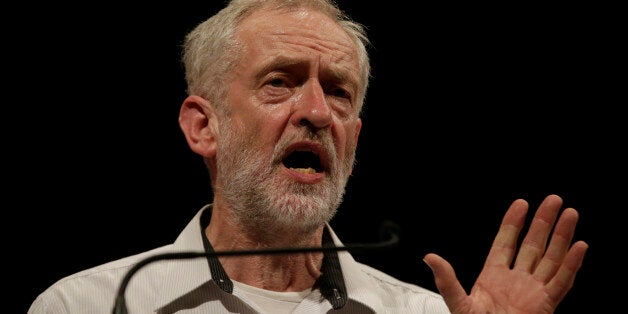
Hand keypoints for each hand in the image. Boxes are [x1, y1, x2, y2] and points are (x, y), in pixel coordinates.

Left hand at [423, 194, 587, 313]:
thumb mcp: (458, 303)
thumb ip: (447, 280)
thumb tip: (430, 258)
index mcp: (493, 276)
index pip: (506, 242)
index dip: (514, 222)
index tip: (522, 203)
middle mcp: (516, 280)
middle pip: (533, 245)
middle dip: (543, 222)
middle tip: (554, 200)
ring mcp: (533, 291)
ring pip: (551, 258)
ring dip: (562, 237)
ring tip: (570, 214)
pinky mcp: (546, 305)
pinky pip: (562, 282)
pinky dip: (572, 265)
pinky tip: (580, 247)